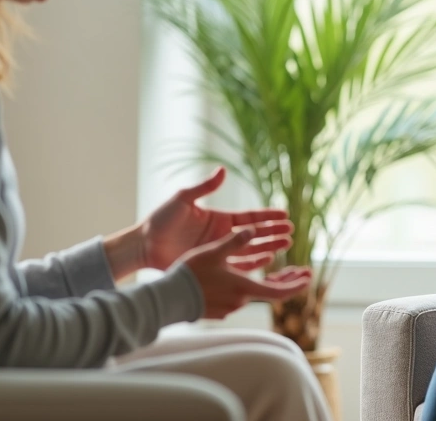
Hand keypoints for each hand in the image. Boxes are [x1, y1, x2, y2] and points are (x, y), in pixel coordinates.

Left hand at [142, 168, 293, 270]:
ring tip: (285, 246)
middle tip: (291, 233)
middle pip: (255, 234)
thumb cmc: (161, 220)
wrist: (144, 245)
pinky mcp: (211, 265)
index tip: (285, 215)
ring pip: (250, 250)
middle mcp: (222, 235)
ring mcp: (218, 251)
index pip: (250, 217)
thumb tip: (223, 170)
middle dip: (273, 232)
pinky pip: (237, 266)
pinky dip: (253, 264)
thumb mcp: (183, 199)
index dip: (267, 216)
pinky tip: (267, 262)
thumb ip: (204, 187)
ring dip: (268, 247)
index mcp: (219, 218)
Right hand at [181, 228, 313, 318]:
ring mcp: (229, 307)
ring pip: (256, 293)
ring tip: (282, 270)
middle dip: (290, 281)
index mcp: (244, 288)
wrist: (167, 299)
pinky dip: (253, 285)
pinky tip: (250, 276)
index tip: (308, 276)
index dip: (296, 284)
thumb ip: (235, 241)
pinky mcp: (219, 308)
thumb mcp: (213, 252)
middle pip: (272, 293)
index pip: (279, 291)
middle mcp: (240, 300)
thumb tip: (254, 229)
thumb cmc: (190, 274)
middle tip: (304, 272)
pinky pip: (242, 295)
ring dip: (271, 281)